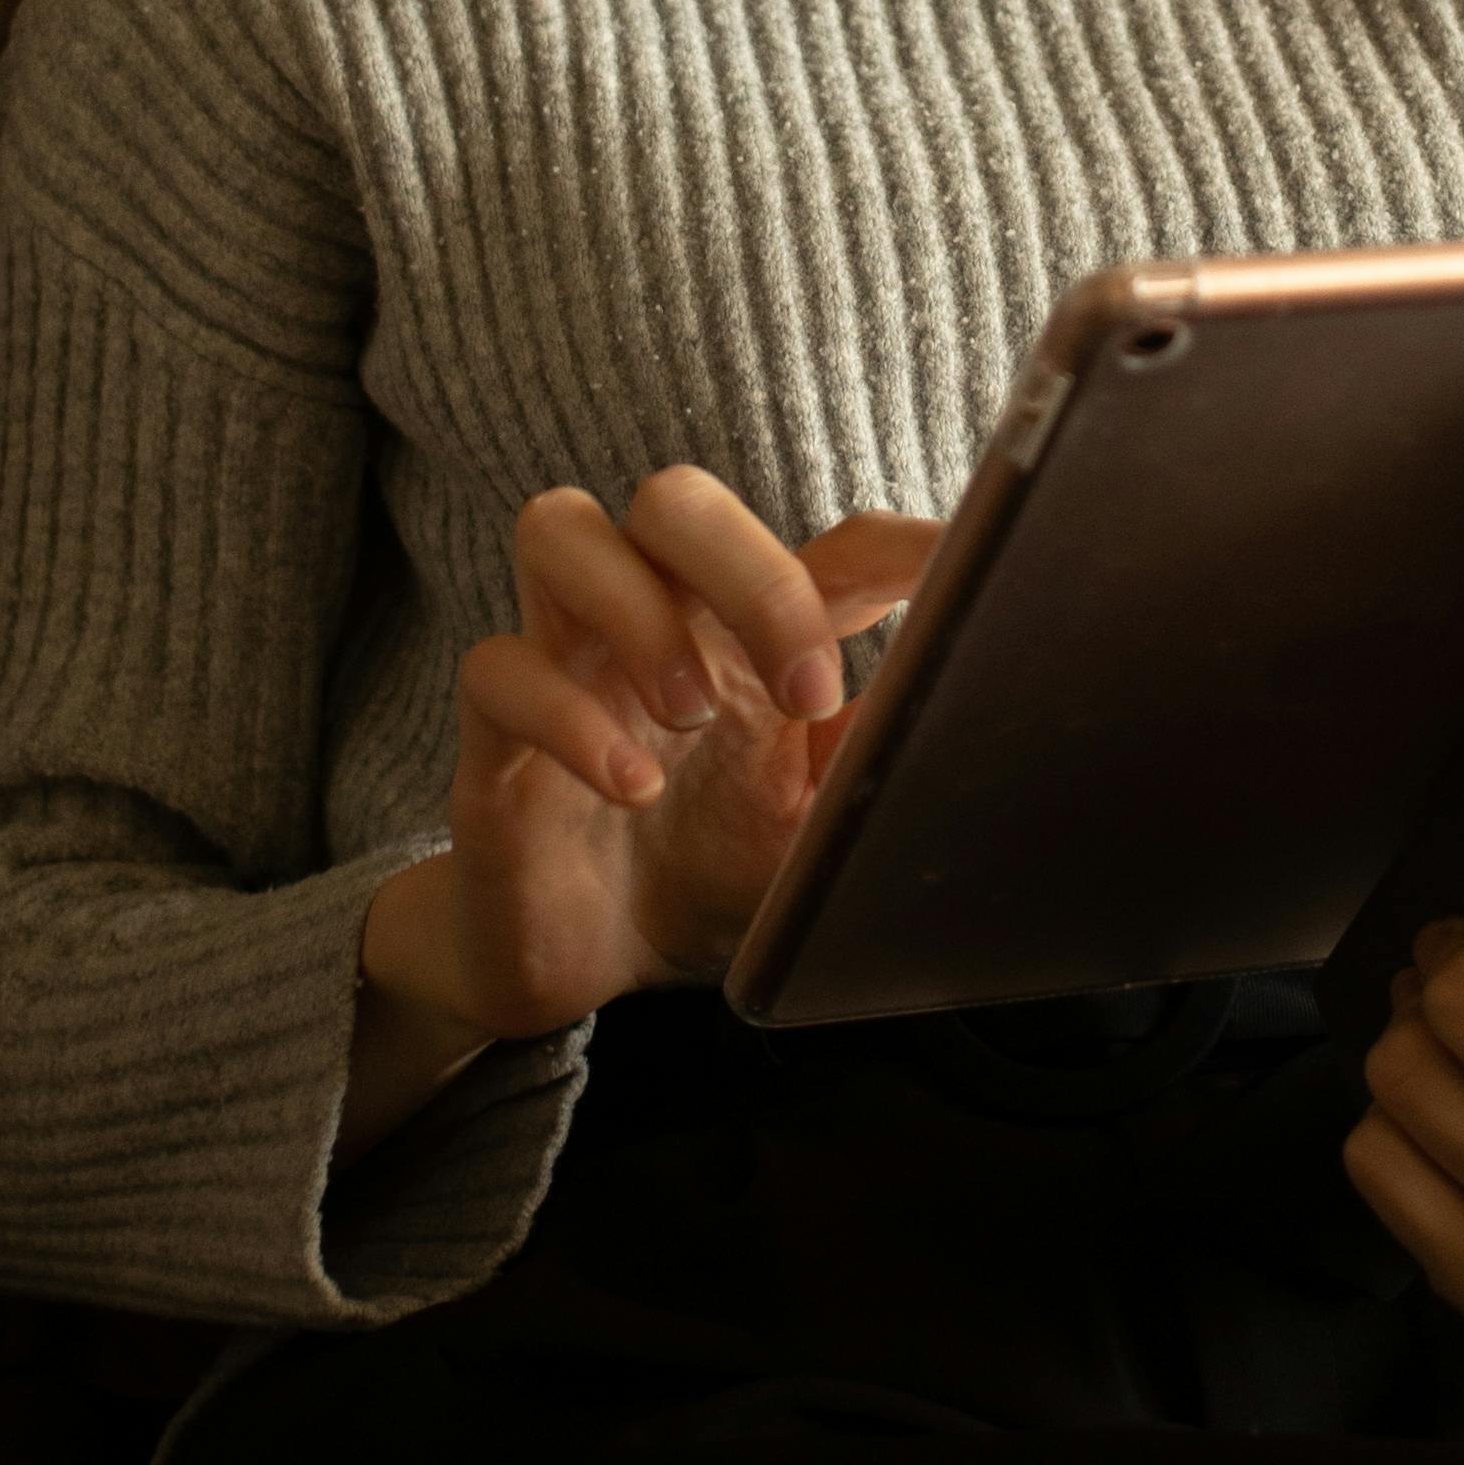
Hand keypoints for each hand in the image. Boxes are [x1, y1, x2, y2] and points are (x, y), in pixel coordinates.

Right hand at [349, 471, 934, 1125]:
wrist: (591, 967)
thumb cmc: (711, 870)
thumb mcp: (819, 827)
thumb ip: (879, 760)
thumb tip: (970, 711)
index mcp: (752, 632)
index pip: (833, 547)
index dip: (903, 548)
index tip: (965, 573)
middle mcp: (655, 618)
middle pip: (675, 497)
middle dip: (746, 570)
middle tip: (800, 688)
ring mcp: (566, 664)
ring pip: (558, 528)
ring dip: (637, 610)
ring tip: (691, 715)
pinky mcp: (493, 737)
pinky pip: (498, 670)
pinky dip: (570, 720)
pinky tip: (630, 789)